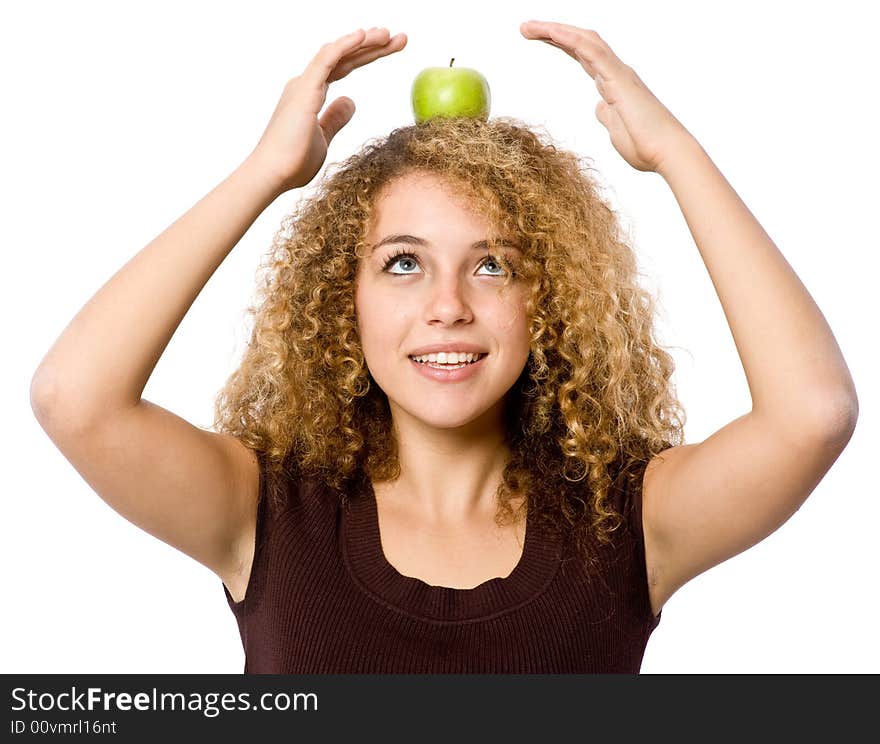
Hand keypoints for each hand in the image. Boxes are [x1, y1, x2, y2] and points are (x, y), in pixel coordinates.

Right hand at [249, 27, 406, 192]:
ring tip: (389, 34)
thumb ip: (335, 118)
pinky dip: (345, 46)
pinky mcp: (304, 90)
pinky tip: (364, 35)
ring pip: (338, 54)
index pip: (343, 68)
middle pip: (345, 58)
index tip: (390, 48)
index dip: (365, 56)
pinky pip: (327, 60)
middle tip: (400, 37)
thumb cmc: (293, 162)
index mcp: (310, 94)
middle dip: (372, 46)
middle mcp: (306, 84)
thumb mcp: (324, 138)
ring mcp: (304, 85)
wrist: (273, 174)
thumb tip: (351, 101)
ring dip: (364, 42)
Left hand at [520, 20, 692, 172]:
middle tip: (526, 28)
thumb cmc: (645, 147)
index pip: (583, 57)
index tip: (538, 38)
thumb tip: (600, 107)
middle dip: (553, 33)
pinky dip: (571, 39)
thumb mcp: (616, 130)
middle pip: (580, 43)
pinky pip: (592, 51)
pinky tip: (552, 32)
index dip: (561, 45)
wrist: (667, 153)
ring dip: (555, 31)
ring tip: (528, 27)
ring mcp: (618, 73)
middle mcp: (615, 73)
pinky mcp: (619, 79)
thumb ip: (608, 116)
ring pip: (584, 41)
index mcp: (613, 85)